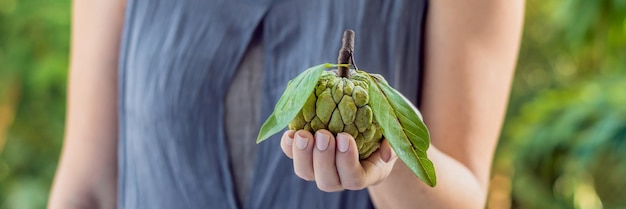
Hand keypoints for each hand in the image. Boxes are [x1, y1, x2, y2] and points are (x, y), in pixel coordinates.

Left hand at [280, 129, 397, 191]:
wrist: (370, 123)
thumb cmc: (386, 128)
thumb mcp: (396, 131)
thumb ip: (395, 141)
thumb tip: (386, 154)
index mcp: (366, 173)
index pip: (354, 179)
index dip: (347, 162)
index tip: (346, 138)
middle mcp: (341, 176)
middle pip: (327, 181)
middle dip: (323, 158)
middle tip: (324, 134)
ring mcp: (321, 166)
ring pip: (306, 172)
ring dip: (302, 154)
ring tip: (303, 134)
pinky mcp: (307, 153)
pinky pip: (292, 155)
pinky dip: (288, 146)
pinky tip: (290, 133)